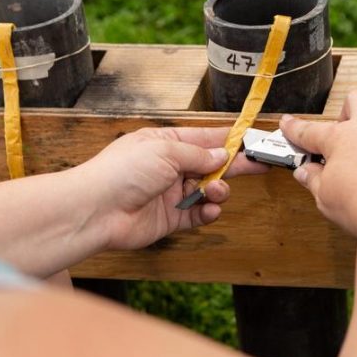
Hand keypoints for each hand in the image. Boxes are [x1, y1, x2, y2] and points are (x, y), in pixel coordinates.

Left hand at [78, 126, 266, 250]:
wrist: (97, 210)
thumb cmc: (122, 172)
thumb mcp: (165, 151)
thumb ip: (197, 154)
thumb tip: (222, 155)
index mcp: (165, 143)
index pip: (204, 138)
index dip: (228, 139)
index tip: (251, 139)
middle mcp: (169, 167)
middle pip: (210, 164)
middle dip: (235, 165)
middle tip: (259, 164)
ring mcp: (170, 193)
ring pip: (207, 191)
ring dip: (218, 190)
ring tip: (215, 191)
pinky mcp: (170, 218)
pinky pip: (198, 214)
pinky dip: (208, 212)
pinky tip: (210, 209)